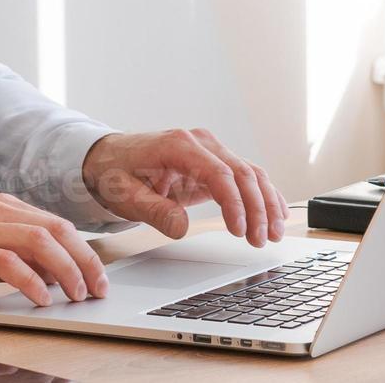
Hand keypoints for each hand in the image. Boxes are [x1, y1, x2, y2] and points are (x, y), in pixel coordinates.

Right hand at [0, 194, 108, 306]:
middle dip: (85, 260)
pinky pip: (9, 263)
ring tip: (76, 294)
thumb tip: (49, 274)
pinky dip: (32, 281)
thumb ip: (12, 255)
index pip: (56, 224)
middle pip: (57, 229)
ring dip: (66, 270)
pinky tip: (41, 298)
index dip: (83, 249)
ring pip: (40, 242)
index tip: (98, 274)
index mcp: (0, 207)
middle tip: (98, 288)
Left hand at [81, 129, 287, 246]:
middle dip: (258, 208)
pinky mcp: (213, 164)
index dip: (235, 203)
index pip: (219, 172)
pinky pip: (244, 177)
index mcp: (178, 146)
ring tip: (275, 234)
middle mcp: (200, 143)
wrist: (107, 158)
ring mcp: (210, 151)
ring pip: (250, 174)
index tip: (240, 230)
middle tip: (263, 240)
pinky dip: (263, 195)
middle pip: (242, 172)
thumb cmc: (114, 173)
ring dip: (267, 203)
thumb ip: (153, 210)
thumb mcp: (124, 195)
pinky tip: (277, 214)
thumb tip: (181, 228)